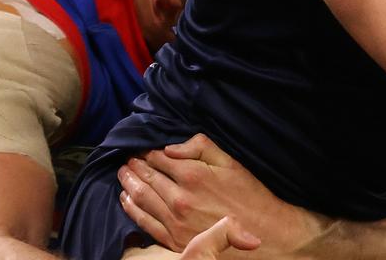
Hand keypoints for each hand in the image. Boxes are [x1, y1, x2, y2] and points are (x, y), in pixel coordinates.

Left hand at [118, 134, 328, 255]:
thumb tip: (171, 147)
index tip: (140, 146)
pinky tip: (126, 199)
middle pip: (147, 177)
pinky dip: (131, 208)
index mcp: (192, 175)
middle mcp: (179, 198)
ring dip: (129, 183)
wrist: (263, 233)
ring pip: (142, 198)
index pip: (158, 158)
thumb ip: (201, 148)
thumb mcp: (230, 163)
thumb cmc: (249, 195)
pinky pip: (145, 222)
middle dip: (134, 165)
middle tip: (126, 158)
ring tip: (122, 174)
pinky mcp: (173, 239)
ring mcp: (174, 221)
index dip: (147, 150)